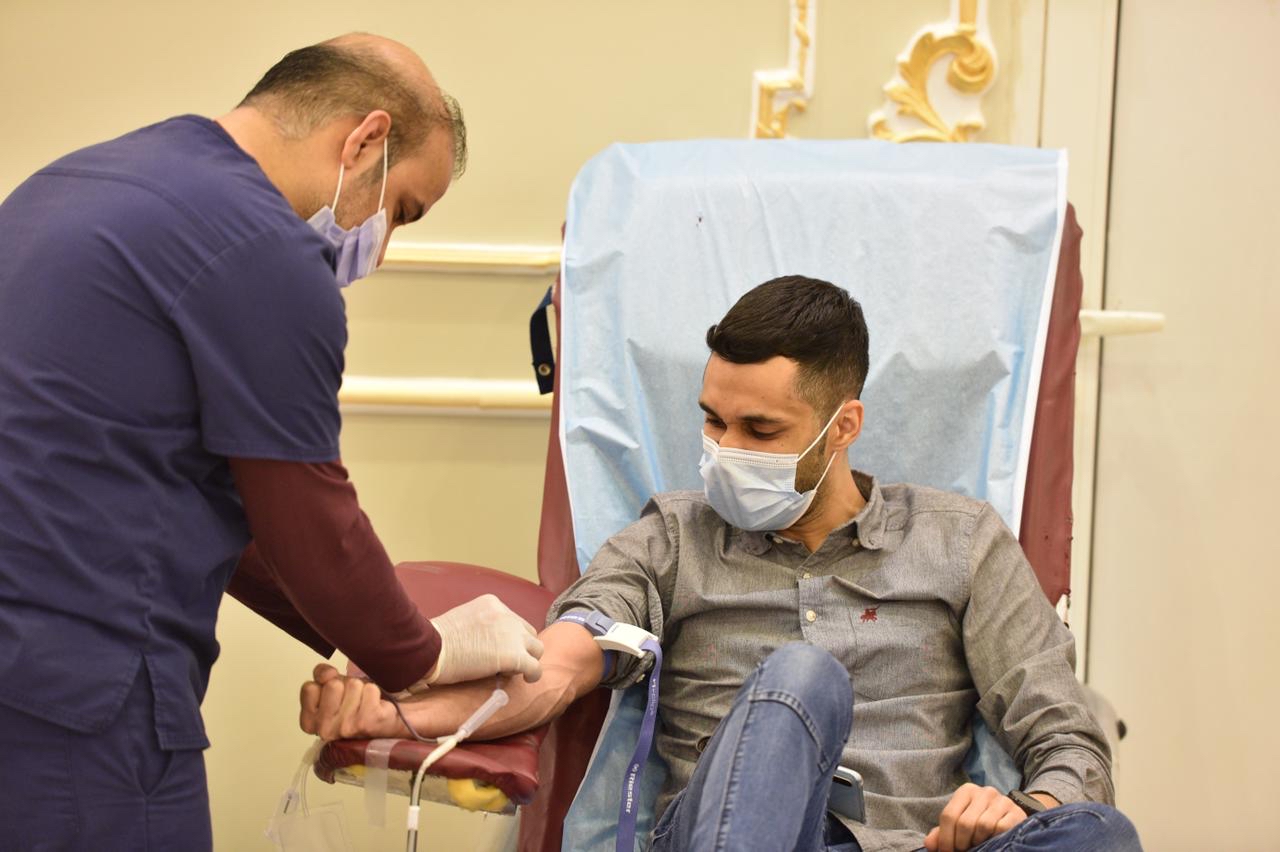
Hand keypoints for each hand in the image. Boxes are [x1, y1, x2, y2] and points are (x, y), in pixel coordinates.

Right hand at [300, 663, 403, 740]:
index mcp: (310, 722)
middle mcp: (325, 729)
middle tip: (350, 698)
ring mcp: (347, 728)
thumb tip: (328, 674)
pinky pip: (370, 689)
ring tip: (363, 702)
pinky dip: (374, 692)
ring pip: (353, 684)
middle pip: (333, 684)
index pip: (309, 688)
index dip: (324, 684)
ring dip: (361, 688)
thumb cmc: (353, 706)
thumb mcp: (329, 688)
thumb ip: (321, 674)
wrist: (382, 724)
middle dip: (344, 684)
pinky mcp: (368, 723)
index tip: (333, 694)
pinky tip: (374, 705)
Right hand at [425, 594, 544, 685]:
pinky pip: (534, 667)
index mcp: (492, 604)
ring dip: (527, 659)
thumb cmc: (435, 641)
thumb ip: (479, 627)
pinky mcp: (514, 655)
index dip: (508, 638)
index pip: (512, 620)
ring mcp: (512, 634)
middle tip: (506, 662)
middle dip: (521, 647)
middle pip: (527, 632)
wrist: (430, 649)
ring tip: (513, 672)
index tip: (499, 650)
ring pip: (536, 648)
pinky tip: (526, 679)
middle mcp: (506, 615)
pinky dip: (533, 674)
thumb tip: (486, 644)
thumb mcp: (461, 621)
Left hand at [923, 783, 1025, 851]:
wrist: (1010, 815)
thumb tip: (930, 845)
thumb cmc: (980, 819)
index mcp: (966, 791)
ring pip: (983, 825)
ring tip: (977, 846)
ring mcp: (1001, 801)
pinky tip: (992, 841)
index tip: (946, 851)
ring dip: (977, 841)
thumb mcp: (960, 821)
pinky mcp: (1016, 812)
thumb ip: (942, 832)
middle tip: (962, 851)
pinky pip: (1001, 828)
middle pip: (964, 822)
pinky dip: (994, 838)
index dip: (945, 838)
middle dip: (960, 843)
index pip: (948, 815)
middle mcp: (984, 792)